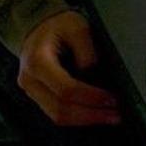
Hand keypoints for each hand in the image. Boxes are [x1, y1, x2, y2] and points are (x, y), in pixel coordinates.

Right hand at [17, 10, 122, 125]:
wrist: (36, 26)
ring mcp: (31, 91)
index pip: (66, 89)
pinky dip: (77, 116)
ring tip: (109, 116)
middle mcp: (30, 80)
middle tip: (115, 115)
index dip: (91, 97)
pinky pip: (56, 112)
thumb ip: (86, 50)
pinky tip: (95, 113)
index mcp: (37, 62)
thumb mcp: (77, 26)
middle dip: (90, 115)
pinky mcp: (37, 96)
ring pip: (57, 116)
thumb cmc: (57, 25)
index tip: (111, 99)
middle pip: (60, 109)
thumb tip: (94, 73)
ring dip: (85, 120)